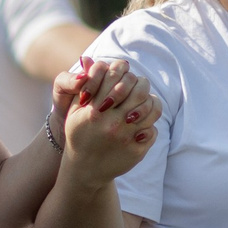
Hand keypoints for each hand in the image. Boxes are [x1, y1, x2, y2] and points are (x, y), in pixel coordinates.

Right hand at [55, 57, 157, 187]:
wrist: (84, 169)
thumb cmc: (79, 133)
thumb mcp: (74, 110)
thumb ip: (83, 84)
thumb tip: (88, 58)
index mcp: (95, 110)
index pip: (119, 78)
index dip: (125, 72)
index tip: (124, 74)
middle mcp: (111, 123)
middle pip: (139, 90)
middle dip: (141, 85)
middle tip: (139, 86)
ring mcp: (125, 138)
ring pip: (150, 109)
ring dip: (149, 103)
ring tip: (143, 103)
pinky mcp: (136, 152)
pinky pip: (152, 130)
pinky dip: (150, 124)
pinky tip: (142, 122)